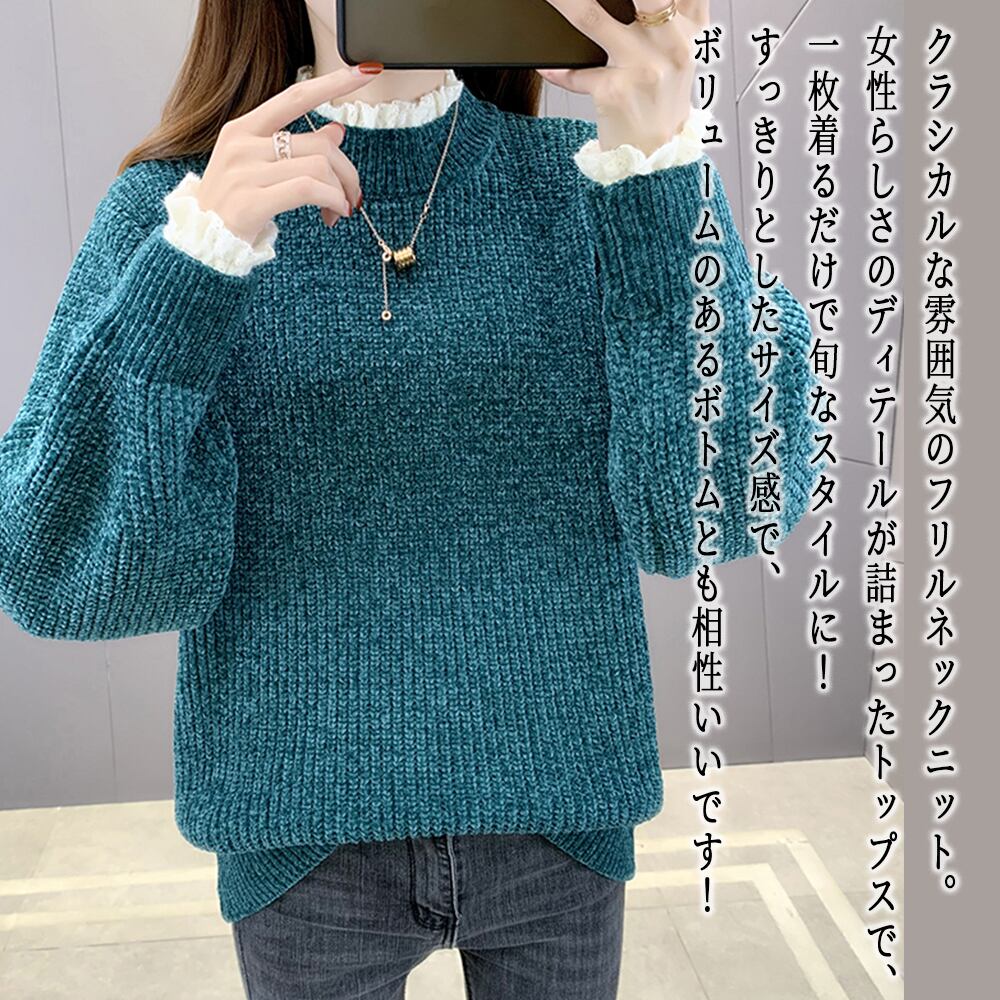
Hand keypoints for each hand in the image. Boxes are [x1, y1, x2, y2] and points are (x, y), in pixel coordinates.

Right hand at [196, 65, 381, 242]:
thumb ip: (299, 148)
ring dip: (342, 192)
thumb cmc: (234, 206)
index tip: (365, 71)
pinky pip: (309, 189)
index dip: (332, 83)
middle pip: (319, 144)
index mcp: (243, 128)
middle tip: (353, 196)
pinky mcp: (251, 201)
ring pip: (319, 166)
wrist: (199, 243)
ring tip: (340, 209)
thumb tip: (337, 128)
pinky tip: (334, 213)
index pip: (295, 96)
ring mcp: (244, 172)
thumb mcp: (263, 169)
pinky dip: (332, 200)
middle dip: (347, 172)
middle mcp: (242, 144)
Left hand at [536, 0, 708, 154]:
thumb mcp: (677, 55)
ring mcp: (643, 69)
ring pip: (593, 19)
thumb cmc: (661, 103)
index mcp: (689, 30)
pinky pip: (576, 74)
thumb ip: (671, 16)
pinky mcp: (616, 93)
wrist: (657, 156)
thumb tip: (637, 1)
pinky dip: (558, 72)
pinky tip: (545, 67)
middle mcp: (671, 45)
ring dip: (565, 2)